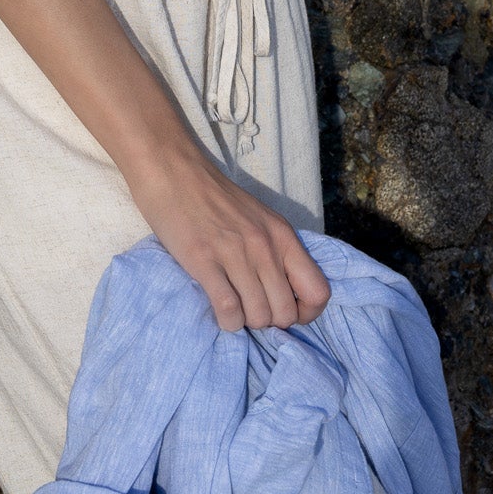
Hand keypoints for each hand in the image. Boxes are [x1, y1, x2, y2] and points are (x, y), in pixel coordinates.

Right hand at [128, 140, 330, 332]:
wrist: (174, 172)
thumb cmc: (215, 198)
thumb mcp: (259, 218)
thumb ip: (276, 251)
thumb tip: (285, 294)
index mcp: (283, 236)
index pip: (318, 292)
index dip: (306, 314)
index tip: (286, 311)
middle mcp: (265, 246)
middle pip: (285, 314)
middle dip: (269, 321)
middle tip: (252, 307)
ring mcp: (235, 254)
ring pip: (258, 317)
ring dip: (246, 321)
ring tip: (234, 306)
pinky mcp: (204, 261)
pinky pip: (229, 311)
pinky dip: (227, 321)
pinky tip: (219, 310)